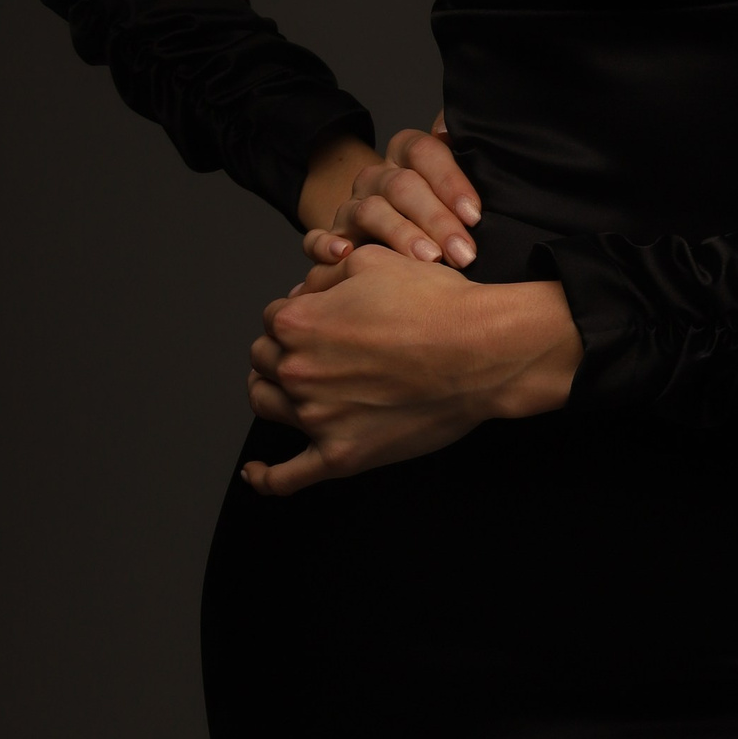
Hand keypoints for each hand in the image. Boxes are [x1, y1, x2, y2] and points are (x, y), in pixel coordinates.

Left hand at [242, 240, 581, 496]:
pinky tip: (255, 473)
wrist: (482, 351)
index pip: (272, 318)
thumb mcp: (375, 261)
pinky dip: (266, 477)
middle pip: (264, 360)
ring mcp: (316, 417)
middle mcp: (298, 370)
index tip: (323, 317)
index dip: (297, 313)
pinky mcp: (341, 455)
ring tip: (293, 388)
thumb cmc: (437, 305)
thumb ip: (327, 274)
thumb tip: (305, 291)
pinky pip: (287, 477)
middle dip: (283, 350)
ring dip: (273, 392)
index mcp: (298, 322)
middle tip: (320, 349)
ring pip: (266, 405)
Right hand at [298, 111, 481, 275]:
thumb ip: (462, 153)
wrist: (389, 230)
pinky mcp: (332, 237)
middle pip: (402, 186)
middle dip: (436, 220)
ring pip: (370, 211)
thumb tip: (446, 129)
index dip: (451, 181)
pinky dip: (325, 245)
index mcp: (406, 155)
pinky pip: (316, 238)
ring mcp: (351, 206)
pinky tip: (345, 254)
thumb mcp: (454, 182)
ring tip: (429, 259)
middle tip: (463, 253)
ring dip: (401, 235)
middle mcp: (376, 177)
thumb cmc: (437, 209)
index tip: (474, 216)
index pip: (424, 152)